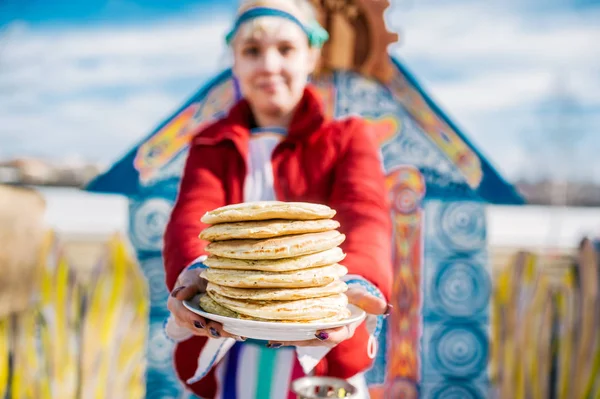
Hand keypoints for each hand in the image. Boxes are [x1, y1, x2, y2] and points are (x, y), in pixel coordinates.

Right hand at [167, 268, 242, 339]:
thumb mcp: (190, 278)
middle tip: (221, 330)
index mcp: (175, 305)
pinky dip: (226, 332)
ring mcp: (194, 325)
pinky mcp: (206, 328)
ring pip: (207, 331)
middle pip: (196, 326)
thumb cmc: (194, 279)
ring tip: (234, 333)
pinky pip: (215, 332)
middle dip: (210, 328)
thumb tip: (177, 294)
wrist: (199, 284)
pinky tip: (238, 334)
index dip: (192, 318)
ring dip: (221, 333)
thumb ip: (187, 286)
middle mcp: (183, 318)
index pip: (182, 313)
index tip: (202, 322)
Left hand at [266, 287, 391, 347]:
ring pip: (302, 337)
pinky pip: (292, 332)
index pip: (339, 334)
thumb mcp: (361, 294)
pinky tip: (268, 334)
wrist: (338, 290)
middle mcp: (328, 331)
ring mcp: (315, 330)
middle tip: (291, 337)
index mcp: (344, 326)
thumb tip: (387, 308)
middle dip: (303, 339)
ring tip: (276, 337)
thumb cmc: (351, 293)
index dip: (331, 335)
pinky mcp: (303, 326)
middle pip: (315, 339)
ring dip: (289, 339)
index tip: (322, 332)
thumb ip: (370, 301)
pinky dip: (282, 334)